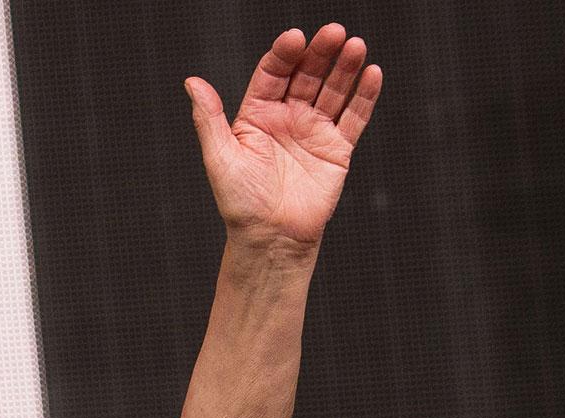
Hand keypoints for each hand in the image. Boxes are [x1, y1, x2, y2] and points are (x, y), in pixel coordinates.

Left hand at [186, 25, 382, 250]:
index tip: (295, 37)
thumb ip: (208, 118)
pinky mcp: (337, 148)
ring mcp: (314, 131)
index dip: (284, 54)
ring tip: (355, 46)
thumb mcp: (220, 157)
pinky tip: (373, 73)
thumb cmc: (240, 203)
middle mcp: (287, 118)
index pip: (273, 75)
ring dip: (345, 67)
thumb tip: (191, 82)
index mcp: (258, 115)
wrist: (271, 238)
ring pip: (333, 90)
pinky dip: (365, 96)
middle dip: (320, 53)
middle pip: (307, 75)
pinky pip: (355, 117)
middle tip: (334, 32)